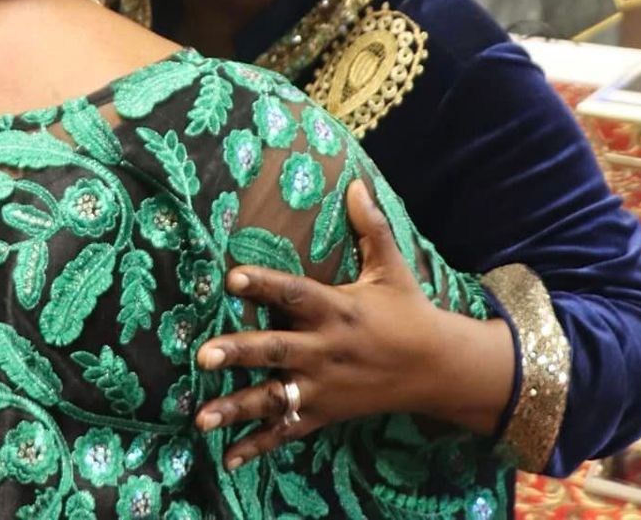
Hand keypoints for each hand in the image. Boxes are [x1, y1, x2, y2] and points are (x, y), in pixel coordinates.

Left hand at [194, 183, 447, 467]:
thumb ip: (370, 228)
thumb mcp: (392, 269)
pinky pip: (288, 431)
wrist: (439, 369)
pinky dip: (258, 446)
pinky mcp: (326, 412)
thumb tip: (354, 182)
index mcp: (338, 310)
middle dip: (240, 352)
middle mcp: (326, 350)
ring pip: (275, 398)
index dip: (265, 284)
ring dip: (237, 408)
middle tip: (203, 355)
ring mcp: (324, 386)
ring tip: (200, 417)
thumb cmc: (409, 312)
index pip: (296, 294)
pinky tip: (226, 459)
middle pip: (277, 351)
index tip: (232, 277)